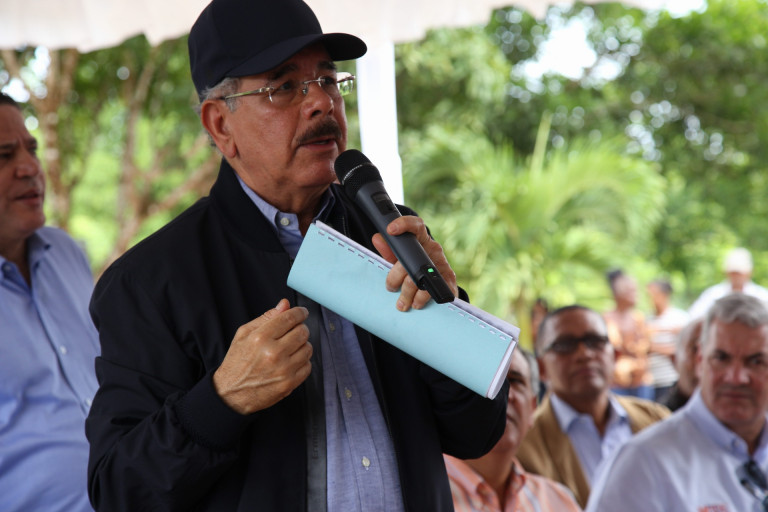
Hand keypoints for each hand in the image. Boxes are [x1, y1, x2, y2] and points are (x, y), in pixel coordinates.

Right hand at [213, 299, 311, 414]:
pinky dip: (302, 362)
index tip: (301, 312)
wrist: (231, 394)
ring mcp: (283, 369)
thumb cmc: (237, 363)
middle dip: (300, 328)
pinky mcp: (289, 383)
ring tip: (289, 349)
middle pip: (302, 332)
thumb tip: (284, 304)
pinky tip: (290, 362)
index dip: (299, 312)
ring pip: (308, 348)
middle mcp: (273, 353)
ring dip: (302, 346)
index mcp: (261, 338)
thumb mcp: (244, 334)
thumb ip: (266, 317)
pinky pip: (308, 366)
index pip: (290, 318)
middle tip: (293, 331)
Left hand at [372, 215, 457, 310]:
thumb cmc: (413, 260)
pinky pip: (442, 288)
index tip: (390, 229)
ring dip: (413, 295)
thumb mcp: (399, 255)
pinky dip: (430, 298)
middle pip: (413, 263)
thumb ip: (388, 249)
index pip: (415, 225)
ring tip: (404, 303)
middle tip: (391, 288)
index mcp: (421, 238)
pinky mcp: (450, 277)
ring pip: (426, 280)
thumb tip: (377, 238)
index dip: (403, 225)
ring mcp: (442, 262)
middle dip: (398, 279)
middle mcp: (433, 248)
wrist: (435, 272)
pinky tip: (421, 303)